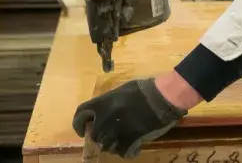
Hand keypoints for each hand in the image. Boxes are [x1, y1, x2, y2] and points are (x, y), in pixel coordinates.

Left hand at [72, 78, 186, 158]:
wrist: (163, 97)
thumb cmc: (144, 89)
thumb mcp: (122, 90)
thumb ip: (109, 101)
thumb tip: (104, 110)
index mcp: (102, 104)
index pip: (79, 115)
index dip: (78, 125)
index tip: (82, 131)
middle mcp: (104, 119)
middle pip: (94, 135)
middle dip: (100, 137)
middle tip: (109, 136)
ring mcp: (116, 131)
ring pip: (107, 146)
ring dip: (113, 145)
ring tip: (123, 142)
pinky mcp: (130, 141)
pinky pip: (123, 153)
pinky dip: (128, 152)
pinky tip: (134, 149)